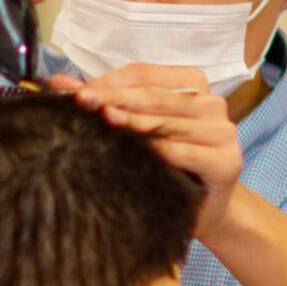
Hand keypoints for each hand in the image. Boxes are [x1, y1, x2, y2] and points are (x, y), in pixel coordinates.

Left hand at [50, 64, 242, 236]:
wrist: (203, 211)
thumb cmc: (167, 167)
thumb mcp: (137, 131)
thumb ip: (107, 104)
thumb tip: (60, 83)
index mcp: (191, 85)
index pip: (144, 74)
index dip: (109, 81)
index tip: (76, 89)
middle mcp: (211, 103)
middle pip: (153, 95)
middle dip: (114, 98)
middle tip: (83, 100)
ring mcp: (222, 131)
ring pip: (168, 121)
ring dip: (134, 121)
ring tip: (105, 118)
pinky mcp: (227, 161)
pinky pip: (187, 151)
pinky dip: (161, 150)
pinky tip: (139, 150)